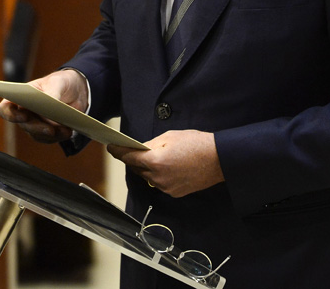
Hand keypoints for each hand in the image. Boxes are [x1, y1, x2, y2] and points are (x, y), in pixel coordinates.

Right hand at [0, 69, 88, 143]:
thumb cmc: (60, 82)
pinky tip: (68, 131)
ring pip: (37, 134)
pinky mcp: (47, 132)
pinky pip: (50, 138)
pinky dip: (59, 136)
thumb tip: (50, 103)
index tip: (23, 116)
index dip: (10, 114)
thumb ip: (52, 91)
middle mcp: (24, 112)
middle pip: (24, 125)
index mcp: (20, 97)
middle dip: (37, 128)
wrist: (76, 91)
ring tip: (64, 130)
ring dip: (50, 134)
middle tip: (50, 129)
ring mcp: (35, 124)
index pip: (5, 108)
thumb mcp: (58, 82)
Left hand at [108, 130, 223, 197]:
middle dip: (133, 159)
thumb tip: (140, 149)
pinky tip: (165, 166)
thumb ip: (151, 144)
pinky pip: (159, 183)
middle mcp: (158, 178)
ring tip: (152, 157)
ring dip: (146, 168)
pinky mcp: (174, 193)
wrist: (219, 159)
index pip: (129, 157)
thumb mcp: (169, 136)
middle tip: (132, 150)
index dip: (118, 151)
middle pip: (136, 169)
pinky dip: (157, 175)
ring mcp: (166, 187)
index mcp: (155, 162)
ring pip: (147, 177)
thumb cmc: (196, 144)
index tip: (110, 147)